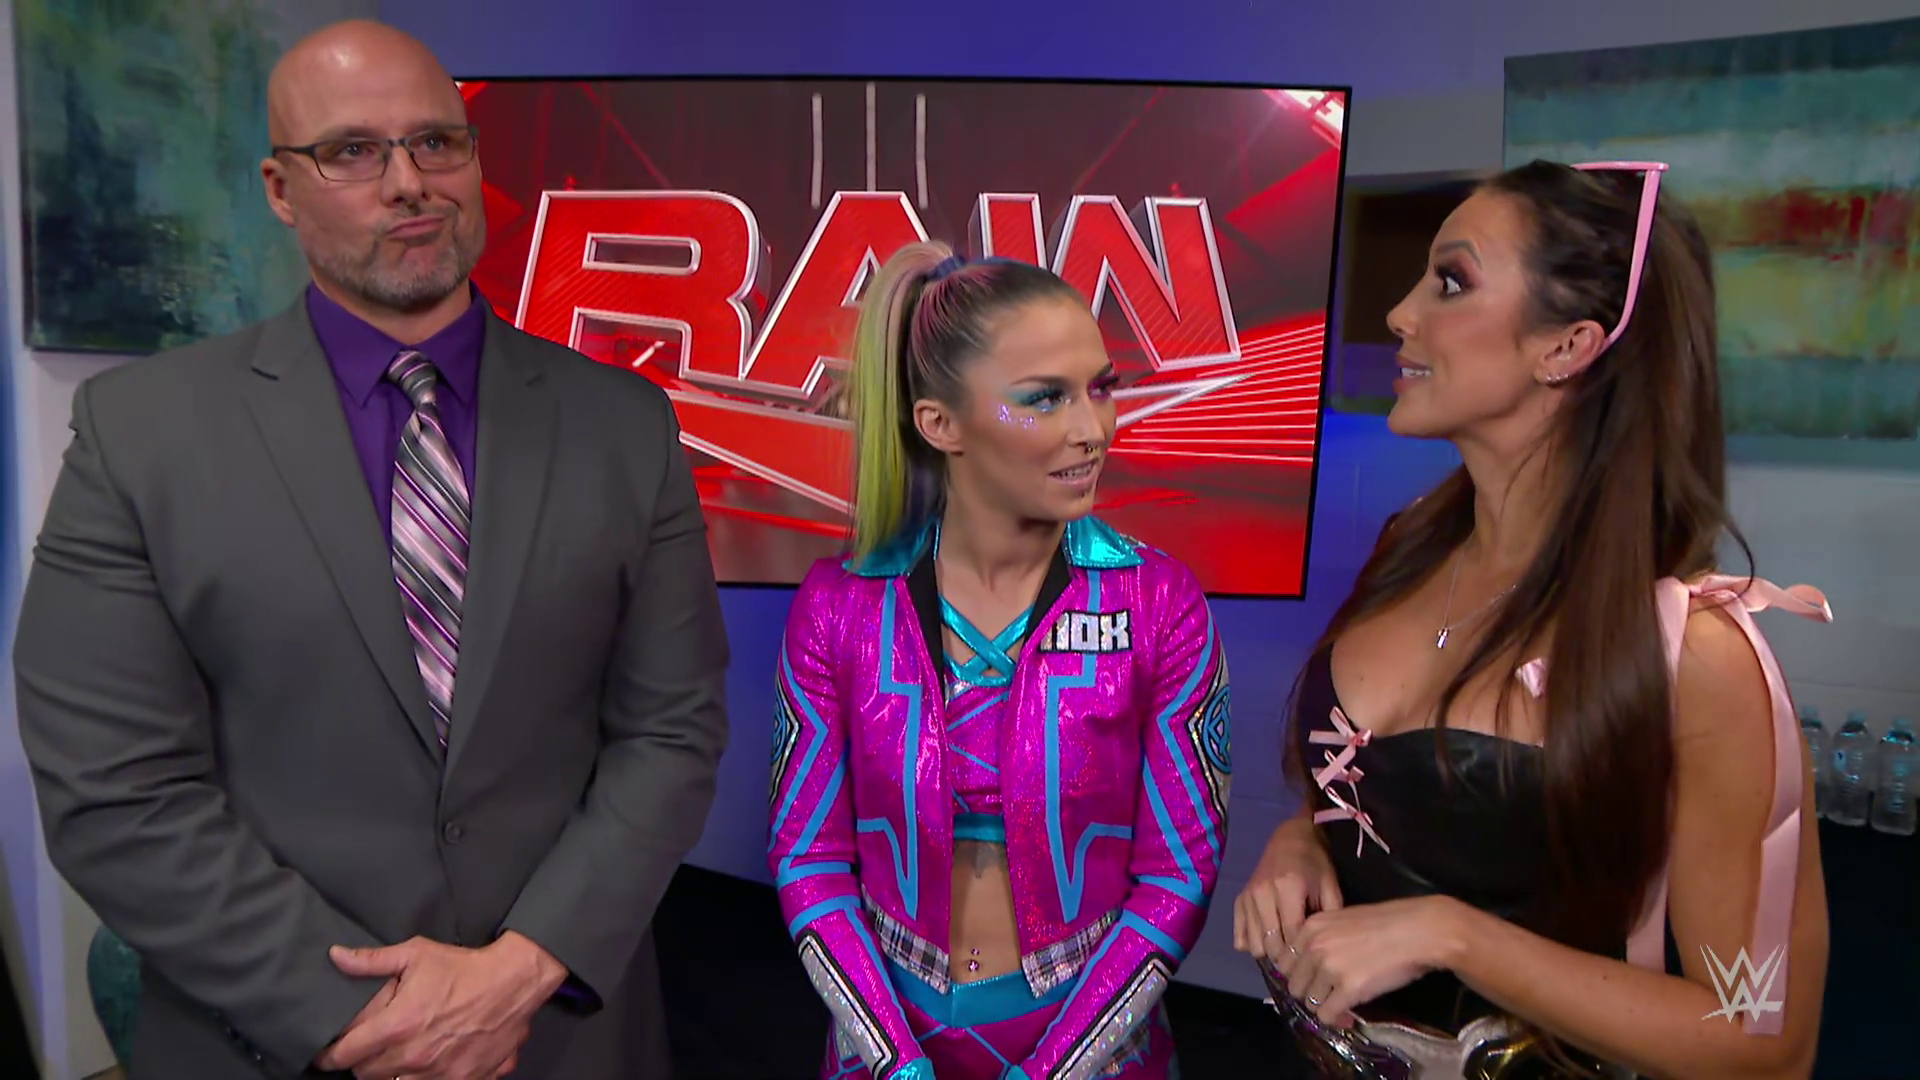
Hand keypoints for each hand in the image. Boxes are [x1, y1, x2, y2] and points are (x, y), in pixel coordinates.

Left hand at [313, 931, 568, 1078]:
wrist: (514, 983)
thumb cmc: (463, 968)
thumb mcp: (416, 954)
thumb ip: (372, 961)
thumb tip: (336, 956)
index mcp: (396, 1027)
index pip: (345, 1055)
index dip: (328, 1056)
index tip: (324, 1055)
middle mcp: (412, 1057)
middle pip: (366, 1074)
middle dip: (363, 1061)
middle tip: (369, 1046)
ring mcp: (438, 1073)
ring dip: (392, 1072)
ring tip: (398, 1055)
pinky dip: (424, 1078)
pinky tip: (428, 1062)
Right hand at [1233, 816, 1341, 962]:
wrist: (1292, 838)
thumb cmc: (1316, 863)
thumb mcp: (1331, 887)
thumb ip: (1328, 918)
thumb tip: (1320, 950)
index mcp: (1288, 888)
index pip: (1292, 935)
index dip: (1303, 953)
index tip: (1312, 959)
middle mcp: (1263, 893)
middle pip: (1271, 943)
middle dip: (1286, 956)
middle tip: (1300, 957)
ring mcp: (1248, 897)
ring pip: (1254, 944)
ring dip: (1270, 951)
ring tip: (1285, 947)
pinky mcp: (1239, 900)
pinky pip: (1239, 936)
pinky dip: (1253, 943)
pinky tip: (1268, 938)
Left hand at [1275, 896, 1465, 1025]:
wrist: (1419, 931)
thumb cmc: (1389, 923)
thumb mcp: (1344, 921)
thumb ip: (1323, 939)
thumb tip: (1313, 967)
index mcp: (1311, 927)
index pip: (1285, 961)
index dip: (1299, 975)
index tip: (1313, 982)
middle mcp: (1314, 947)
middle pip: (1294, 984)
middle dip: (1310, 994)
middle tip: (1329, 997)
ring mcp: (1330, 968)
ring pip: (1310, 1002)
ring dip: (1324, 1006)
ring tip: (1342, 1004)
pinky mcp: (1349, 988)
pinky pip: (1327, 1014)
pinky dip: (1337, 1018)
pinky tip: (1349, 1014)